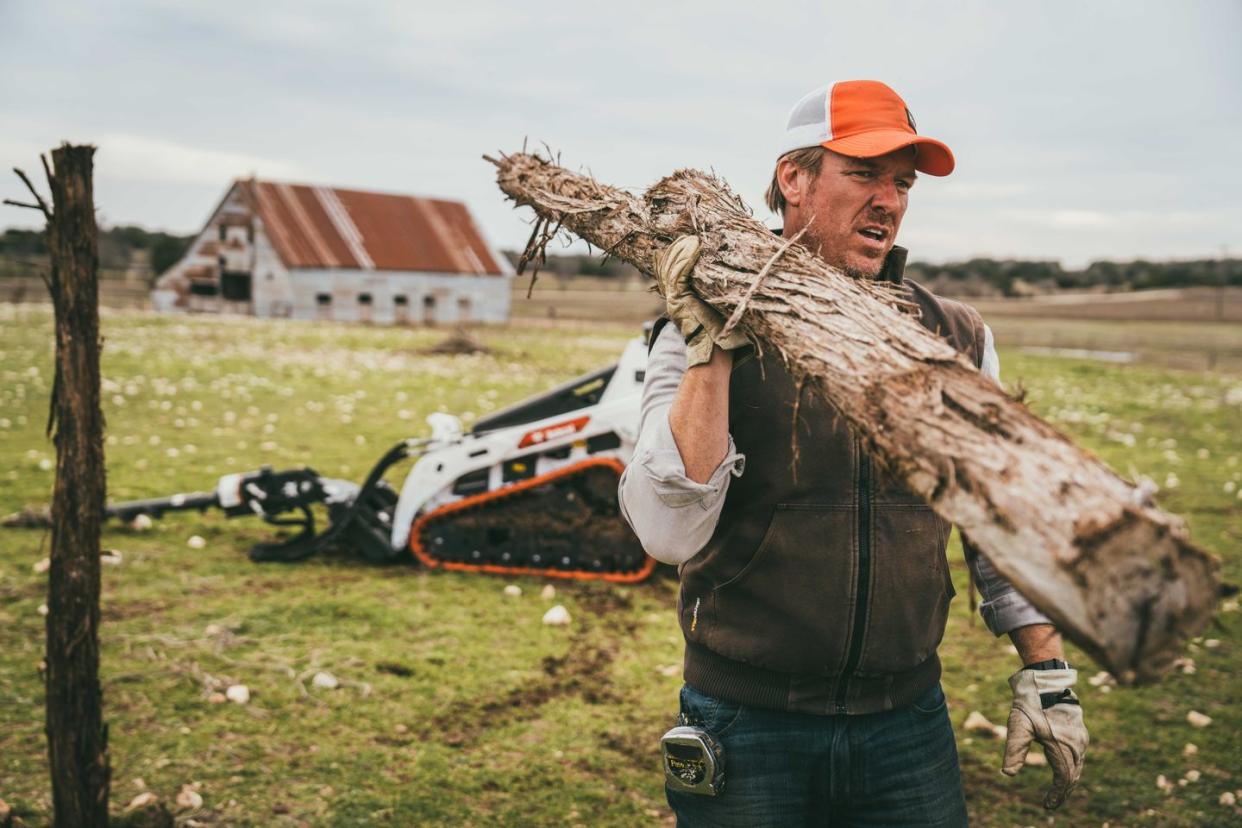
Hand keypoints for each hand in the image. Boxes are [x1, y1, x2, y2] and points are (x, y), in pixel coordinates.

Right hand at [652, 236, 750, 367]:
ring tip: (691, 238)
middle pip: (669, 267)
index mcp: (681, 299)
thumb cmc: (723, 332)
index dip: (679, 256)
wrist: (717, 351)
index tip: (688, 242)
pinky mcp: (679, 299)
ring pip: (672, 267)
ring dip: (681, 250)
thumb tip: (728, 279)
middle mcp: (675, 298)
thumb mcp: (718, 307)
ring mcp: (676, 298)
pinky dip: (685, 259)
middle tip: (687, 236)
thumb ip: (715, 294)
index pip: (674, 272)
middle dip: (678, 249)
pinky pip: (679, 273)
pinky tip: (693, 247)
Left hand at [1002, 667, 1087, 809]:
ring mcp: (1081, 737)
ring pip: (1077, 766)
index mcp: (1063, 747)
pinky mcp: (1079, 731)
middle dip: (1063, 791)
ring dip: (1068, 780)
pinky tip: (1063, 769)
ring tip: (1058, 791)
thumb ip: (1014, 750)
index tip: (1047, 806)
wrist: (1045, 679)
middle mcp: (1077, 744)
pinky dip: (1072, 767)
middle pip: (1073, 775)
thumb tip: (1007, 773)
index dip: (1056, 794)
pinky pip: (1078, 755)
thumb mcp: (1018, 725)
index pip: (1063, 779)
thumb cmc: (1030, 702)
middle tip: (1052, 803)